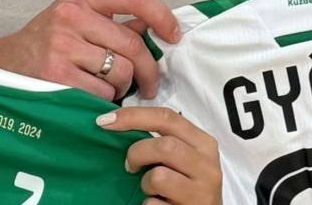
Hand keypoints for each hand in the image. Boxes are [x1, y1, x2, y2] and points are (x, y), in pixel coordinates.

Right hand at [0, 0, 179, 101]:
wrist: (2, 65)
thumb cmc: (46, 43)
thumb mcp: (77, 20)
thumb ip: (115, 22)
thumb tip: (158, 29)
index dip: (162, 15)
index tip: (174, 35)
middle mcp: (71, 15)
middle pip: (133, 44)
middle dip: (148, 70)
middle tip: (148, 85)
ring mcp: (62, 45)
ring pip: (121, 72)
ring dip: (122, 88)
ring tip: (107, 88)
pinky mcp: (56, 75)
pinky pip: (102, 94)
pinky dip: (104, 102)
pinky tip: (90, 97)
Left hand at [98, 107, 221, 204]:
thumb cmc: (188, 185)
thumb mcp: (183, 157)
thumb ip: (163, 140)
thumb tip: (118, 122)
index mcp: (203, 143)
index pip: (167, 117)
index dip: (133, 116)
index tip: (105, 121)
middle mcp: (207, 166)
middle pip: (165, 146)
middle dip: (137, 153)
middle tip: (130, 166)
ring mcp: (201, 192)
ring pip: (159, 176)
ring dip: (145, 183)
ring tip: (151, 189)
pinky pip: (153, 204)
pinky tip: (158, 204)